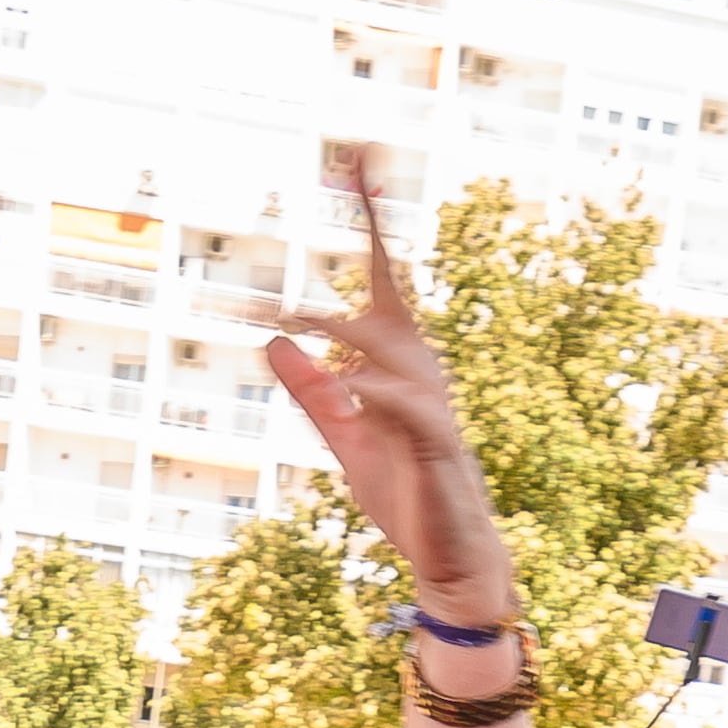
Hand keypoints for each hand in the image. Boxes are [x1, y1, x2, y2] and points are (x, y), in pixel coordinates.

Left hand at [264, 153, 515, 620]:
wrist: (454, 563)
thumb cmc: (408, 499)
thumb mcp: (345, 440)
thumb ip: (313, 393)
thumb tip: (273, 341)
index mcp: (399, 368)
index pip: (383, 285)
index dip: (370, 226)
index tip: (359, 164)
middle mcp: (421, 376)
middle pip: (386, 305)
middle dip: (348, 269)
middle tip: (276, 275)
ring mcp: (433, 411)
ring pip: (394, 352)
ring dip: (344, 332)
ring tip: (292, 317)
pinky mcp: (438, 451)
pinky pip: (410, 411)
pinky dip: (379, 395)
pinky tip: (350, 385)